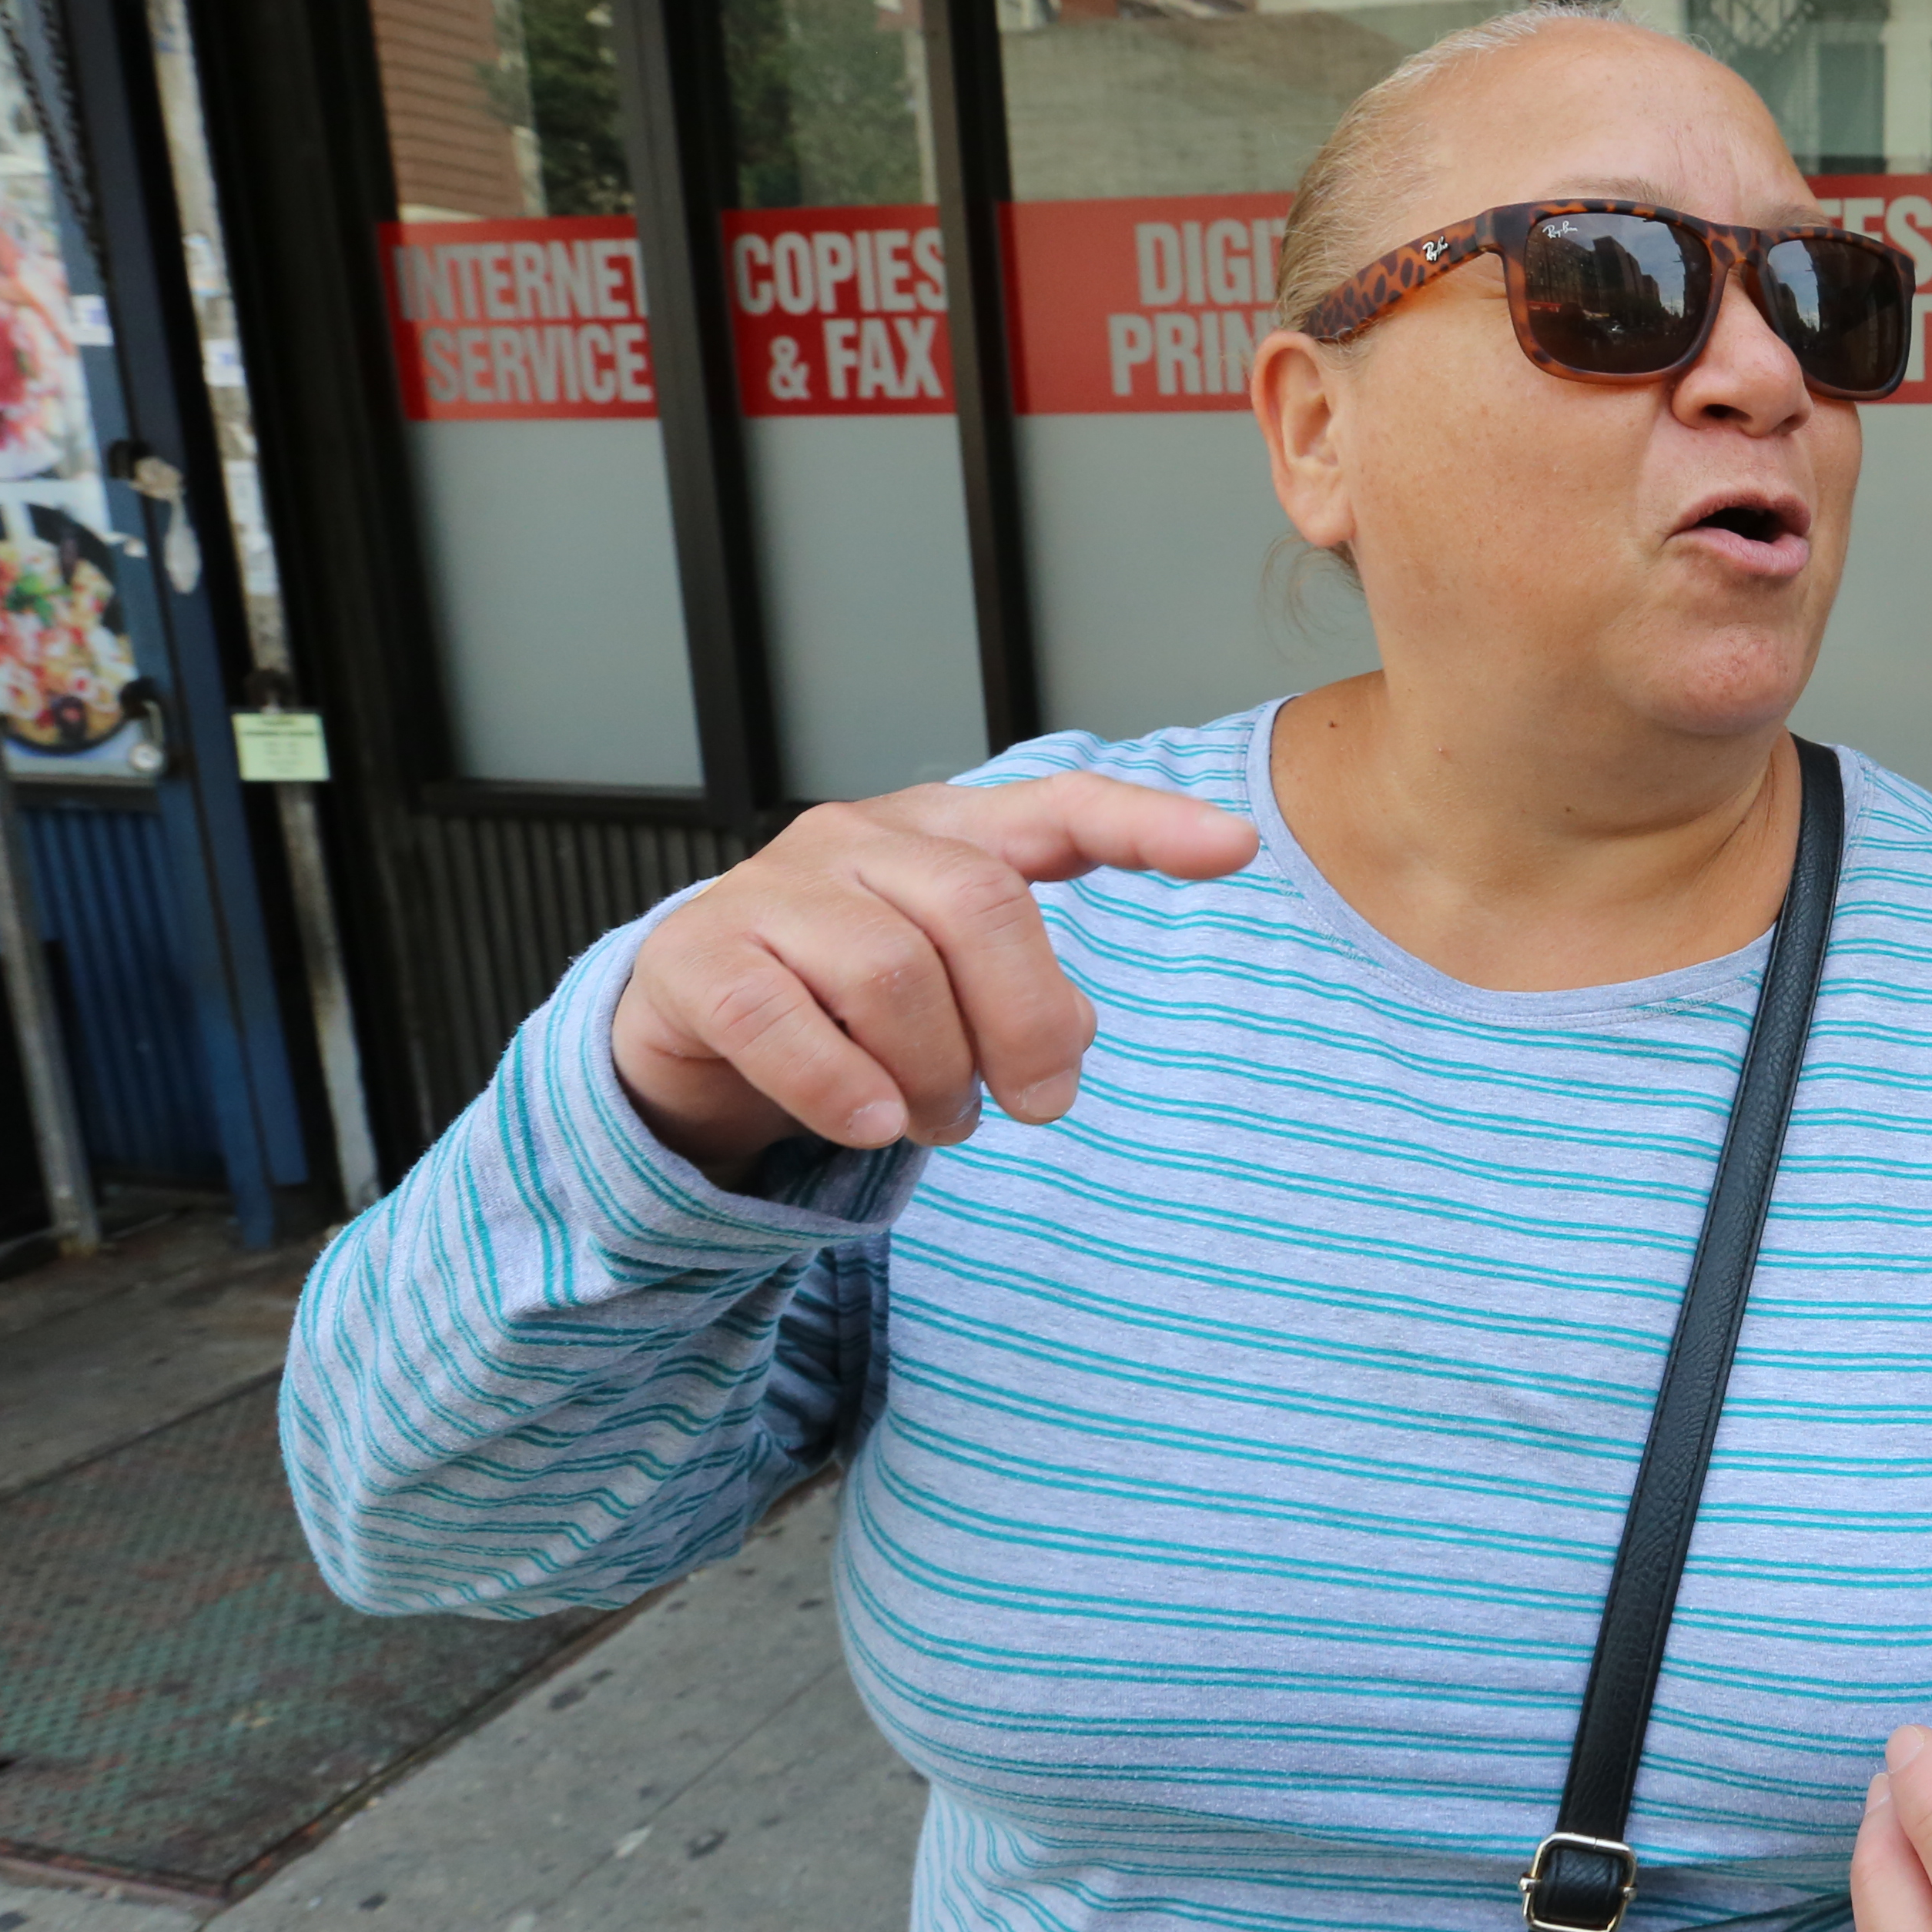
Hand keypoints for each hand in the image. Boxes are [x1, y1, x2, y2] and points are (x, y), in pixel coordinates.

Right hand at [612, 773, 1258, 1180]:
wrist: (695, 1031)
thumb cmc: (856, 1008)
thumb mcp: (961, 997)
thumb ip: (1031, 1001)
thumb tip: (1064, 1040)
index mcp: (948, 833)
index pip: (1063, 806)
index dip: (1148, 825)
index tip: (1235, 848)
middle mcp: (861, 838)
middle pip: (982, 908)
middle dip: (1024, 1025)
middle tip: (1032, 1106)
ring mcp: (771, 887)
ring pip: (891, 972)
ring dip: (934, 1075)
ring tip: (935, 1120)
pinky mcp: (697, 956)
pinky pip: (782, 1020)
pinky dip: (841, 1089)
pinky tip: (871, 1124)